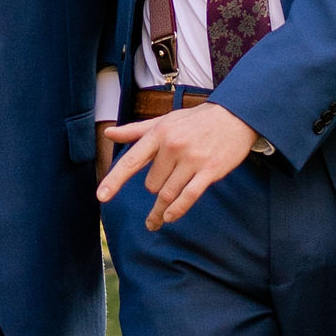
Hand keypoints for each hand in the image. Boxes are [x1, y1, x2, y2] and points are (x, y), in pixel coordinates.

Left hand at [96, 100, 256, 226]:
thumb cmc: (195, 121)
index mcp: (159, 133)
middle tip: (165, 184)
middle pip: (152, 184)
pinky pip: (188, 197)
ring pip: (167, 193)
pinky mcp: (210, 171)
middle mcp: (173, 146)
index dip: (115, 180)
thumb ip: (136, 130)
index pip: (131, 160)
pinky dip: (177, 210)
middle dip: (155, 188)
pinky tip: (170, 217)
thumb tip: (108, 133)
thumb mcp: (165, 121)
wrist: (234, 116)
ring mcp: (192, 159)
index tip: (102, 196)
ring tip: (157, 219)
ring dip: (161, 209)